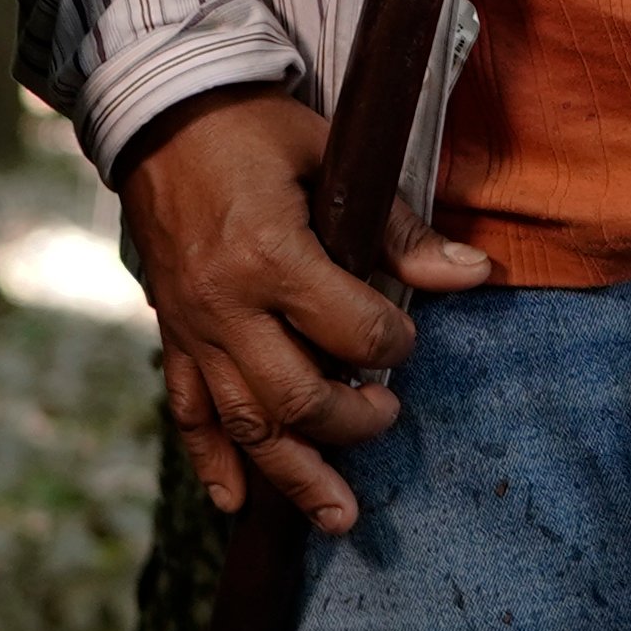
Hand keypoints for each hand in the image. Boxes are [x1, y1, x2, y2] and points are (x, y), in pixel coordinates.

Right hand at [113, 89, 492, 533]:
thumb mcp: (330, 157)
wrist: (160, 114)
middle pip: (296, 400)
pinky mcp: (172, 334)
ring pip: (244, 426)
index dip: (395, 343)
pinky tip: (237, 503)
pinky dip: (211, 462)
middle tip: (388, 414)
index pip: (352, 332)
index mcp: (271, 256)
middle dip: (354, 423)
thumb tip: (471, 274)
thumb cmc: (253, 128)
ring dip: (294, 476)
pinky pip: (187, 412)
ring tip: (339, 516)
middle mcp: (226, 306)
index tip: (409, 337)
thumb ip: (397, 227)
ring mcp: (194, 328)